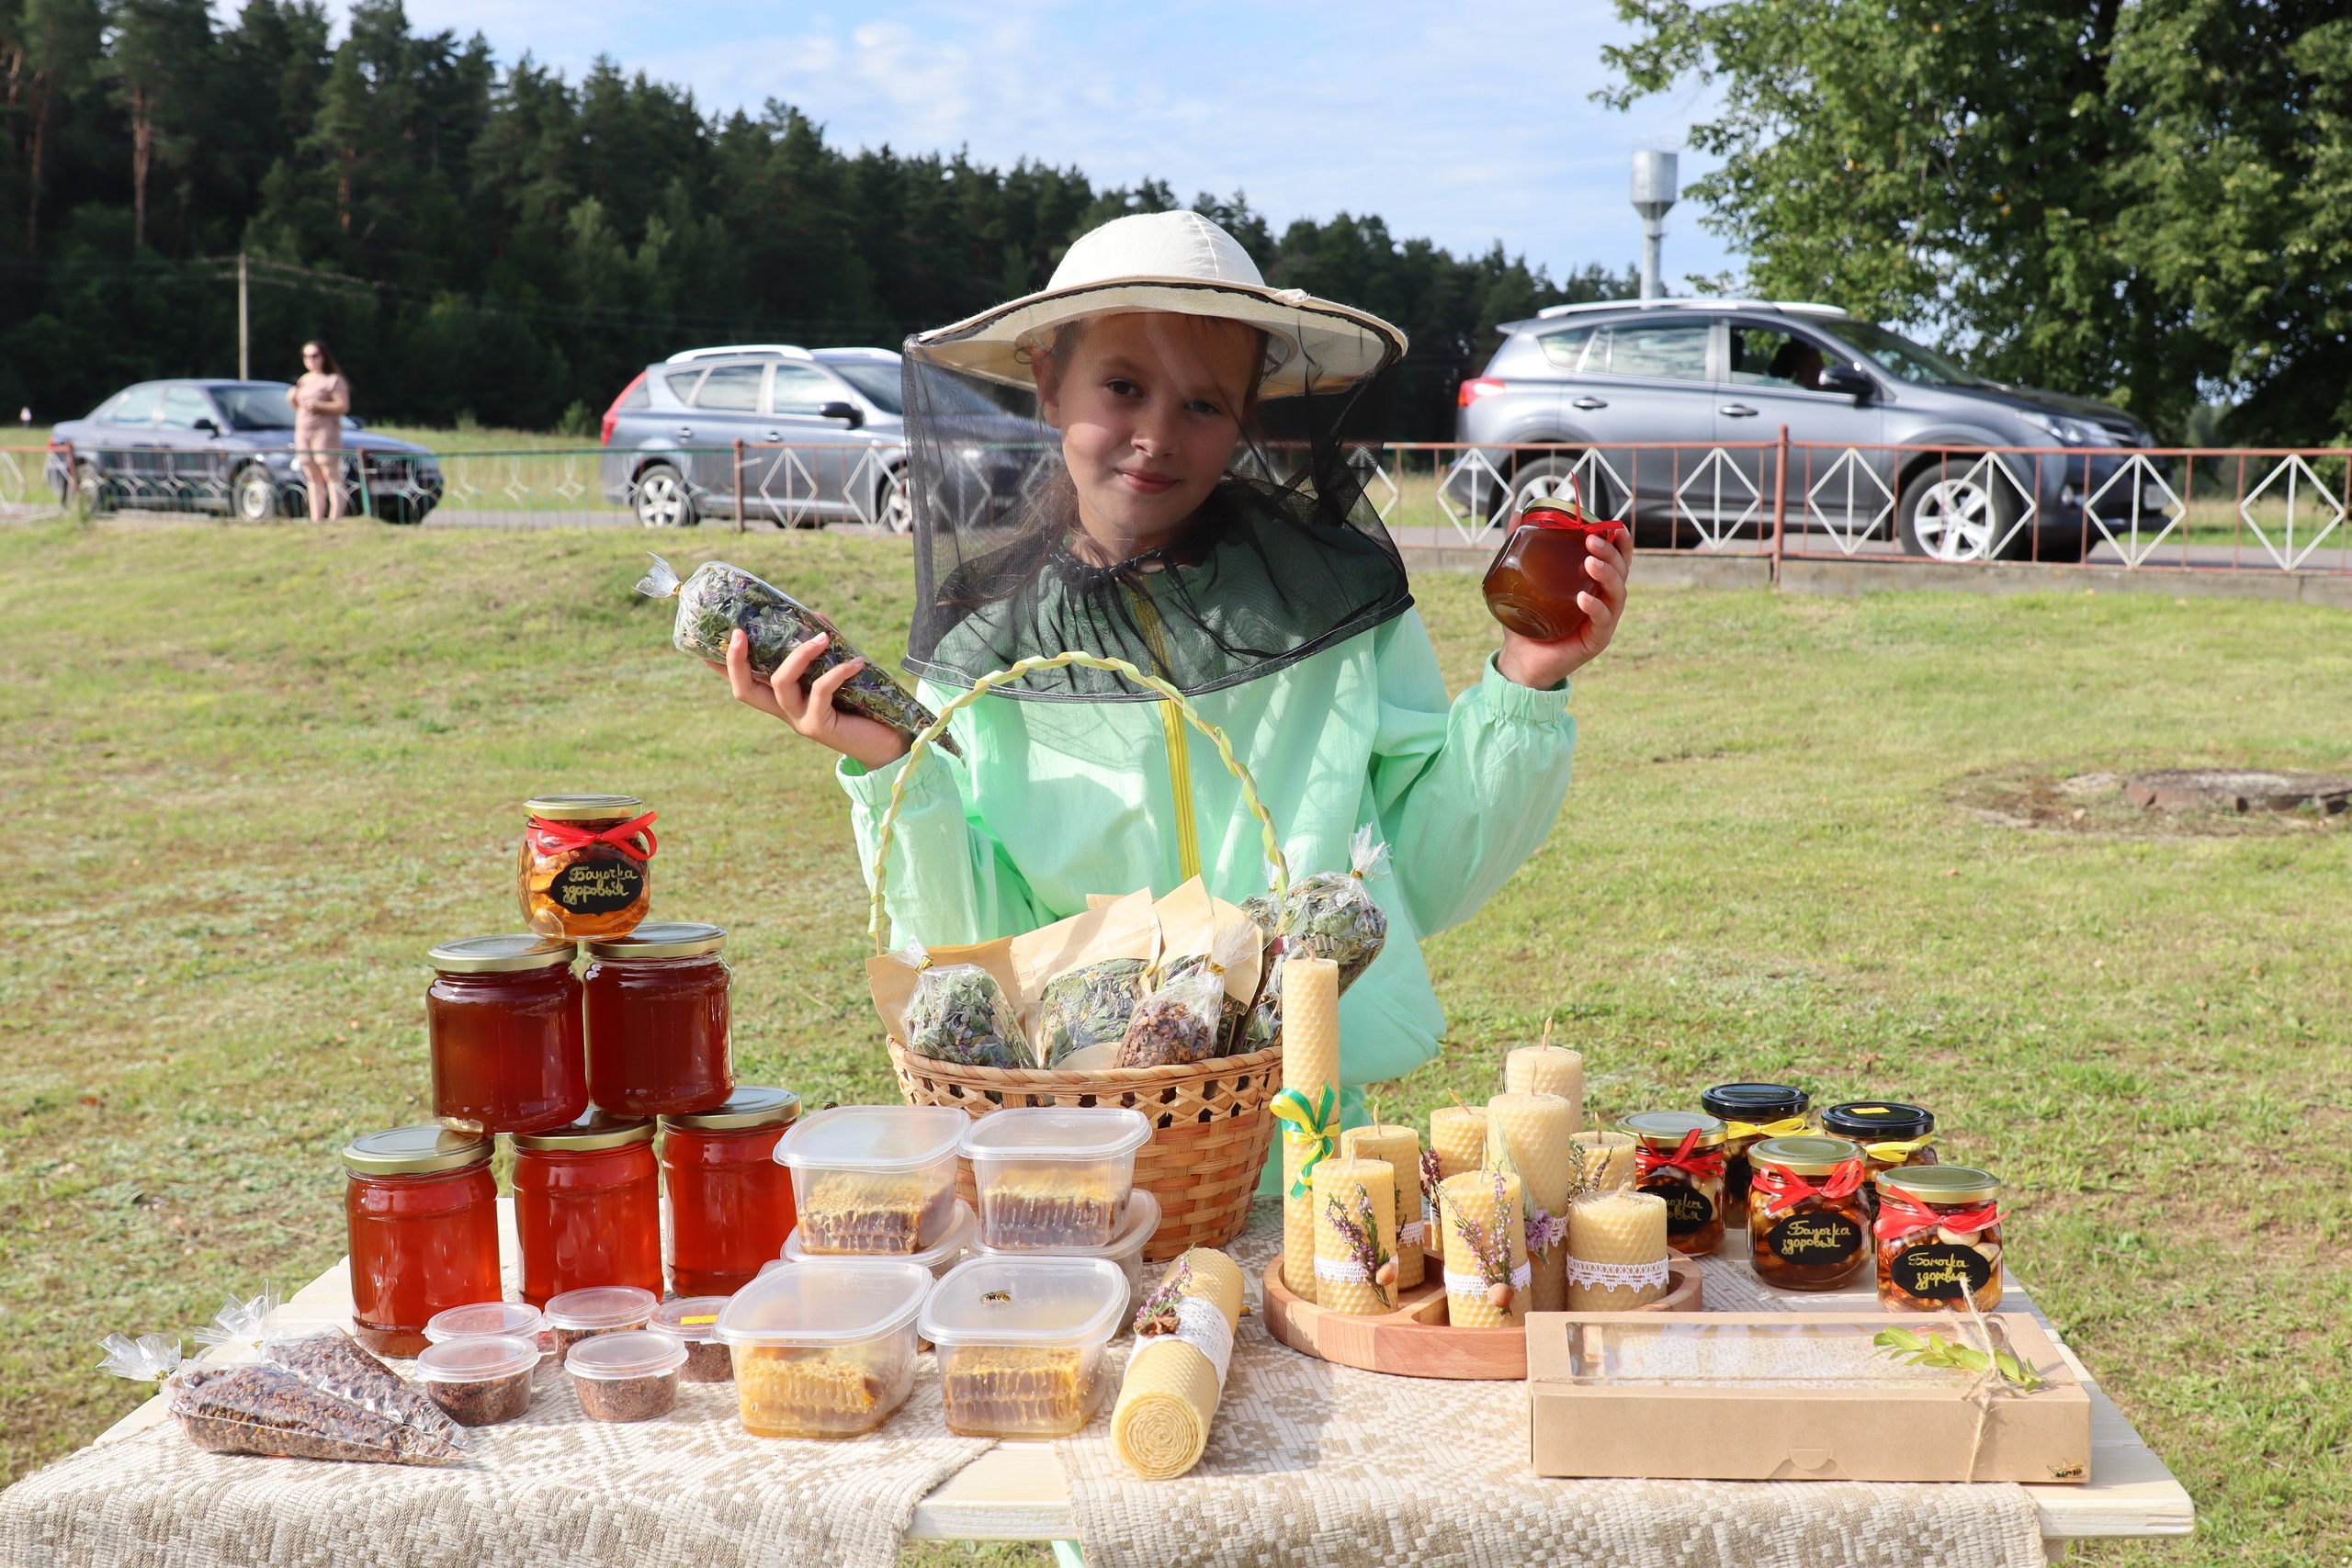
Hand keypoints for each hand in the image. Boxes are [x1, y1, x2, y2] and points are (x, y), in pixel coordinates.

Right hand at [706, 628, 911, 769]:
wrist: (890, 741)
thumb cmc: (865, 704)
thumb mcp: (839, 671)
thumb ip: (824, 648)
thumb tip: (815, 617)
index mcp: (783, 699)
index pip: (744, 683)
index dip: (721, 667)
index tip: (699, 646)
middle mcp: (785, 712)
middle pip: (744, 691)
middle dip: (737, 662)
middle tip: (739, 633)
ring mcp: (800, 720)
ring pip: (781, 684)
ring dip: (799, 655)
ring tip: (823, 637)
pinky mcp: (821, 727)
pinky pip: (820, 691)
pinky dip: (837, 672)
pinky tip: (856, 661)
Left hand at [1495, 529, 1629, 689]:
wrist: (1519, 660)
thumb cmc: (1526, 620)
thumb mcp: (1522, 579)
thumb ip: (1521, 548)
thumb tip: (1518, 514)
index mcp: (1594, 585)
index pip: (1616, 560)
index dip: (1621, 543)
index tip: (1614, 527)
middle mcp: (1603, 601)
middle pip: (1621, 572)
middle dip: (1611, 553)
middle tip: (1590, 541)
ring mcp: (1602, 622)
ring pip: (1618, 594)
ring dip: (1607, 575)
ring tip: (1589, 562)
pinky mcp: (1596, 641)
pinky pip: (1603, 621)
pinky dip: (1596, 607)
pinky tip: (1584, 598)